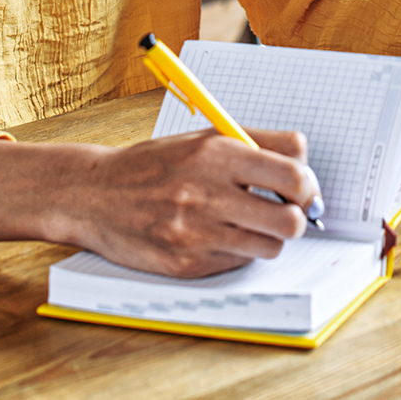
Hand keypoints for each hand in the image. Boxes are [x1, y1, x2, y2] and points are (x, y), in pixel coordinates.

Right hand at [0, 127, 321, 277]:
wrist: (93, 194)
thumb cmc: (154, 165)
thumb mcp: (202, 137)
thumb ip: (257, 143)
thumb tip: (305, 164)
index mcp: (215, 152)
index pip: (293, 172)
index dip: (306, 184)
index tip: (301, 188)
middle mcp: (206, 192)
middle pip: (290, 218)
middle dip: (295, 216)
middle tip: (284, 211)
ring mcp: (195, 232)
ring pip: (270, 246)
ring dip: (268, 237)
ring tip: (248, 224)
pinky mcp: (186, 263)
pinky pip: (238, 263)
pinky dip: (238, 251)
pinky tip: (217, 236)